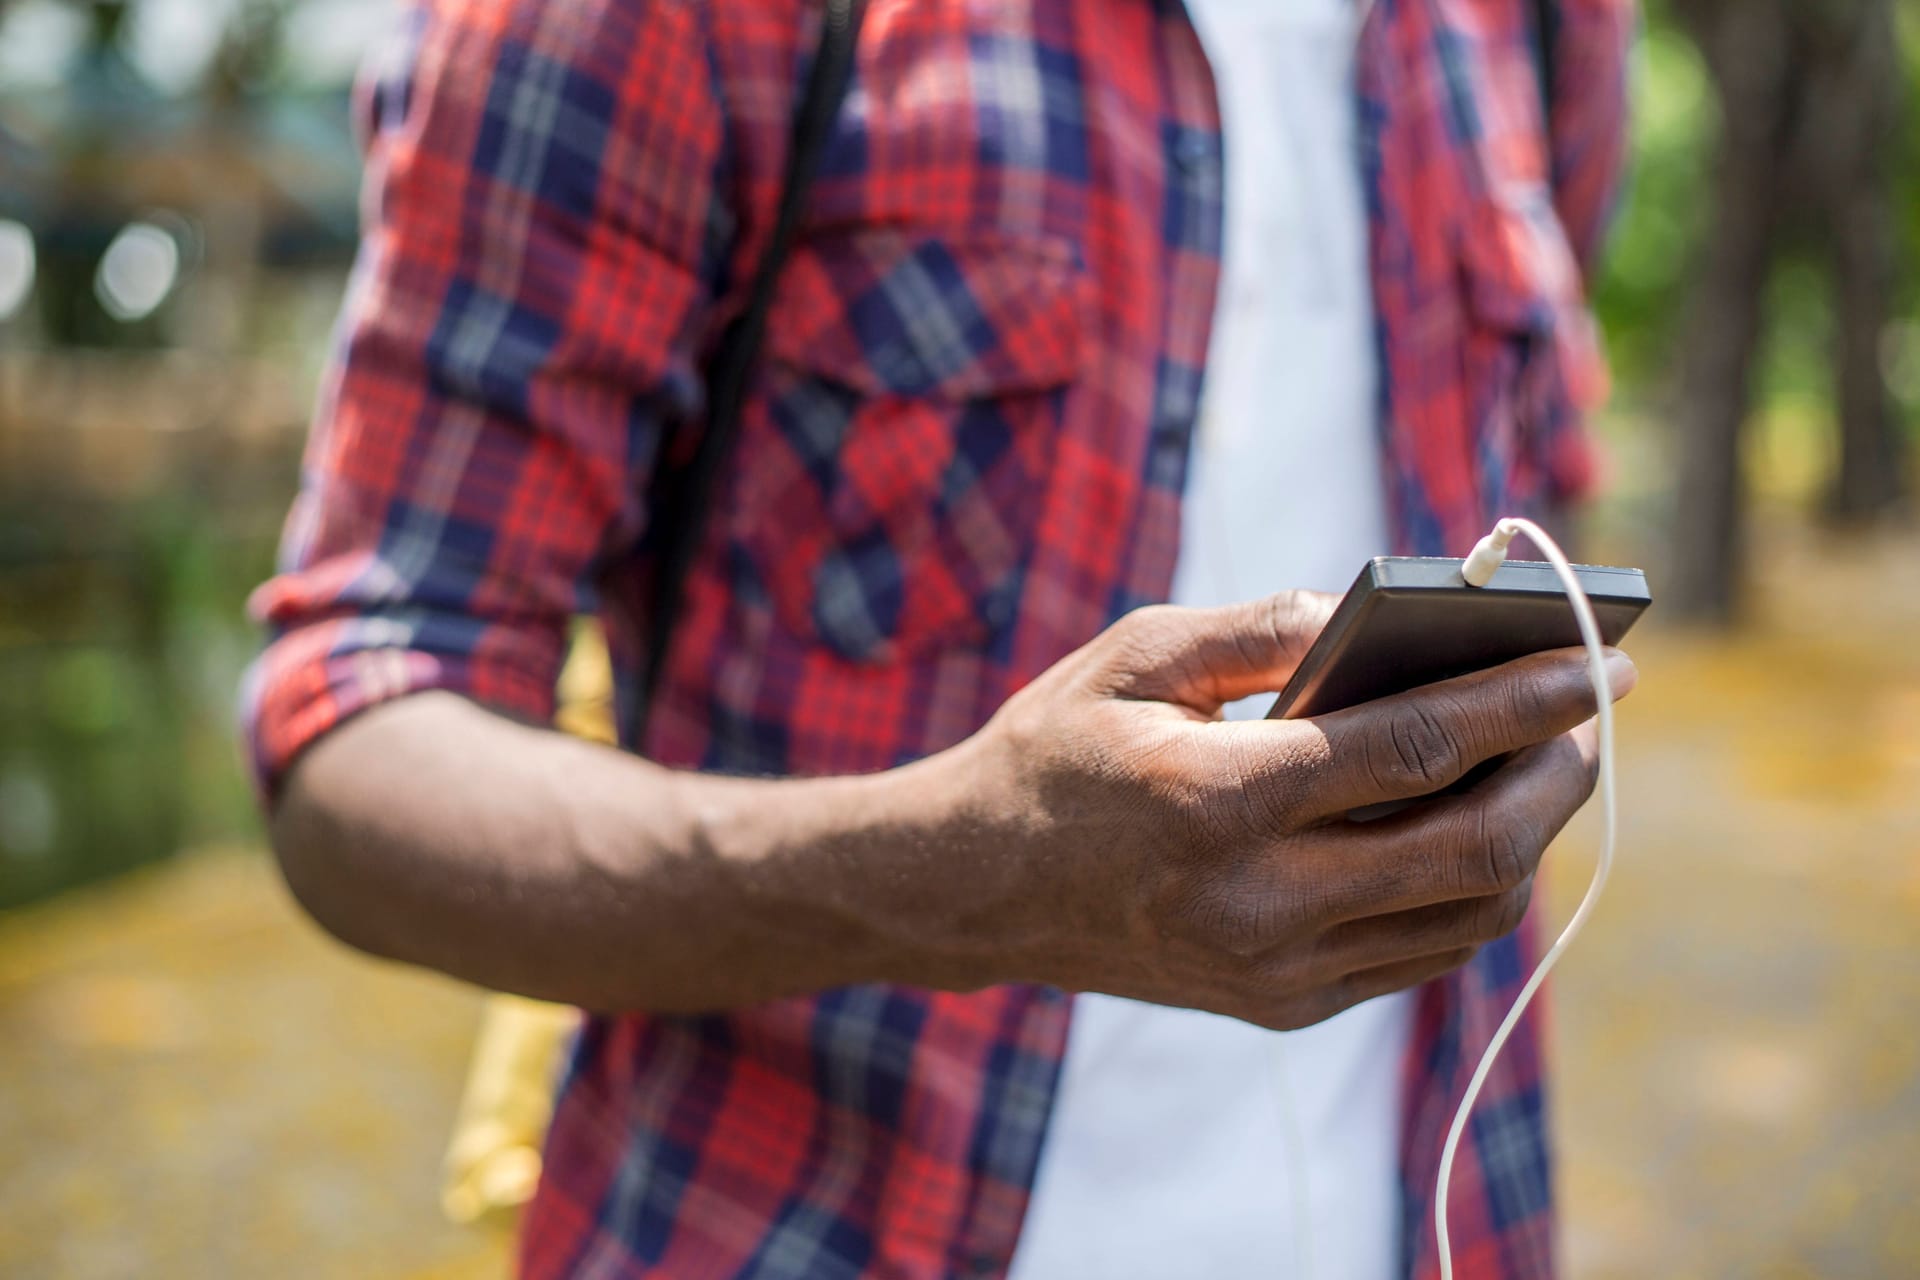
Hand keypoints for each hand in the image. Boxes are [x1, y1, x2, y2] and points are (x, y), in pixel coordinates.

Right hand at [956, 592, 1634, 1029]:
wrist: (978, 890)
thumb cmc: (1056, 752)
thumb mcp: (1136, 655)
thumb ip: (1261, 627)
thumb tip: (1374, 612)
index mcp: (1219, 797)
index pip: (1419, 747)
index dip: (1523, 699)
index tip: (1596, 661)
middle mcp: (1259, 900)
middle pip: (1473, 846)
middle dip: (1556, 774)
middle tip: (1587, 717)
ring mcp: (1275, 967)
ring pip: (1465, 914)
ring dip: (1527, 837)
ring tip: (1535, 767)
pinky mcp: (1282, 1004)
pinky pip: (1421, 953)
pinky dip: (1470, 889)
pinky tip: (1467, 829)